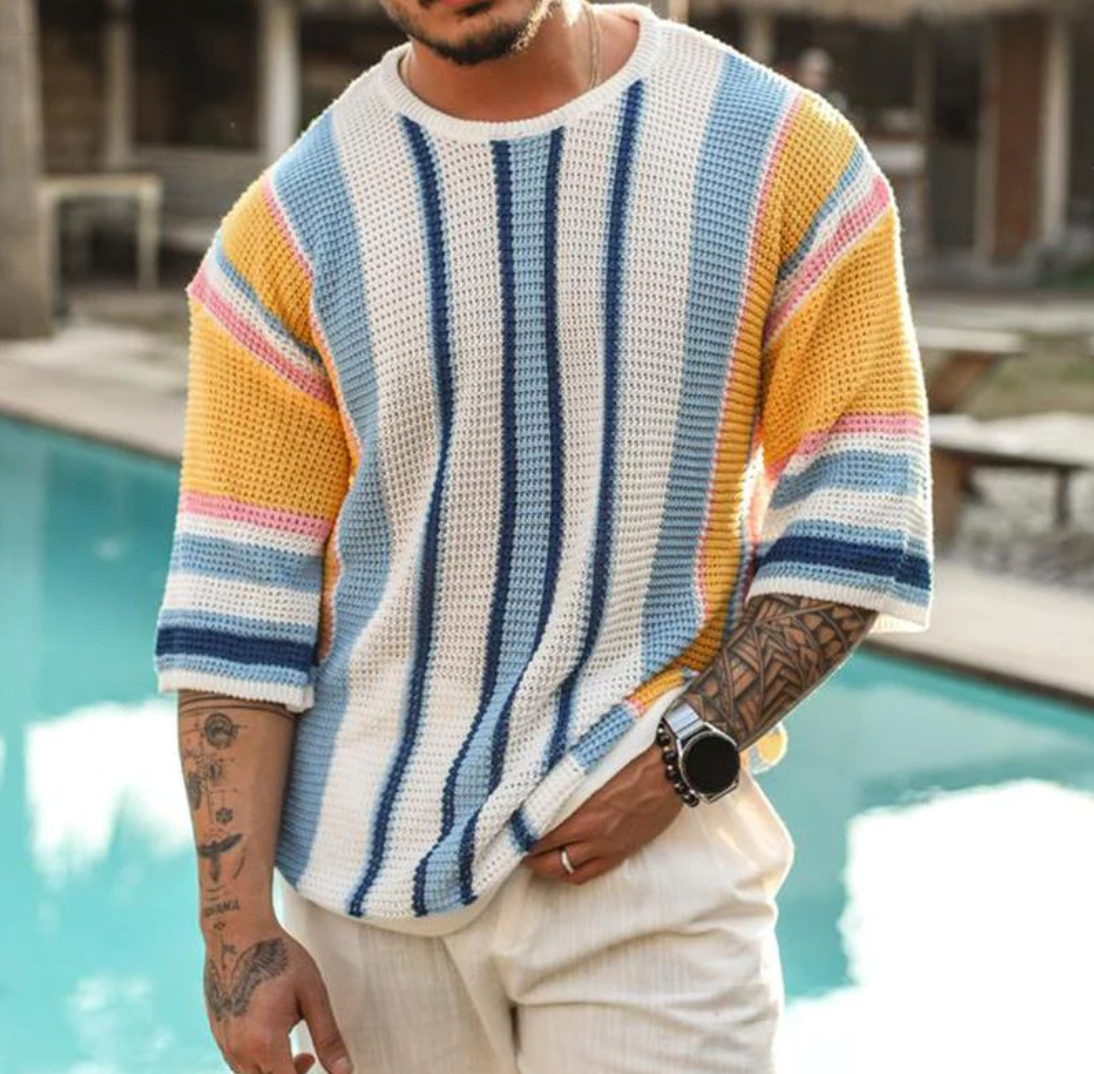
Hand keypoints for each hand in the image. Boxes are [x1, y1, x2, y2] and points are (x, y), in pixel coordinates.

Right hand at [202, 919, 352, 1073]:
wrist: (237, 931)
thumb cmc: (278, 957)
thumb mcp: (313, 994)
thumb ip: (328, 1038)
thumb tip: (345, 1071)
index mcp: (265, 1043)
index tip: (316, 1065)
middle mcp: (239, 1050)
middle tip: (310, 1059)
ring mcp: (224, 1043)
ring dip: (274, 1072)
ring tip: (295, 1047)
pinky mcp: (218, 1034)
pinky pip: (238, 1062)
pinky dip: (258, 1060)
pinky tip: (271, 1034)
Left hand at [523, 744, 681, 884]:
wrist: (668, 777)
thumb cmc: (633, 768)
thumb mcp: (594, 776)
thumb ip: (570, 792)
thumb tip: (546, 796)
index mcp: (585, 817)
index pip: (544, 838)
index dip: (525, 840)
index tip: (513, 835)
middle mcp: (595, 839)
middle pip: (553, 862)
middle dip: (533, 861)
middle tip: (519, 853)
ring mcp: (610, 849)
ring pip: (571, 873)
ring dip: (551, 870)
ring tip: (539, 862)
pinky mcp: (623, 853)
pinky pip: (593, 873)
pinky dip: (575, 873)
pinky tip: (568, 866)